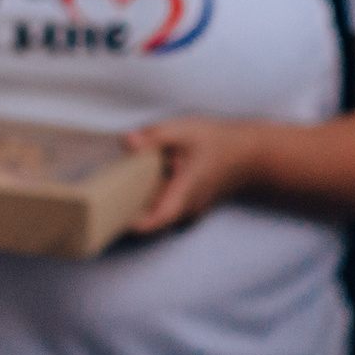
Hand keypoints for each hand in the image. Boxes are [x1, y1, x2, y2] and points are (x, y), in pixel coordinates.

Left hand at [121, 117, 271, 233]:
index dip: (133, 224)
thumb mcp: (185, 131)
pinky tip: (138, 187)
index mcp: (185, 192)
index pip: (157, 219)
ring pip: (158, 218)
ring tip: (116, 194)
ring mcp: (190, 212)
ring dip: (139, 208)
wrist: (251, 154)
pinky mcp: (190, 209)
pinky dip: (150, 203)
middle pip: (151, 222)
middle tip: (104, 202)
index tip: (111, 218)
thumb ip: (155, 136)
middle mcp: (187, 209)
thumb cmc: (218, 141)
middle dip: (127, 215)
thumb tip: (127, 142)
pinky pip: (166, 212)